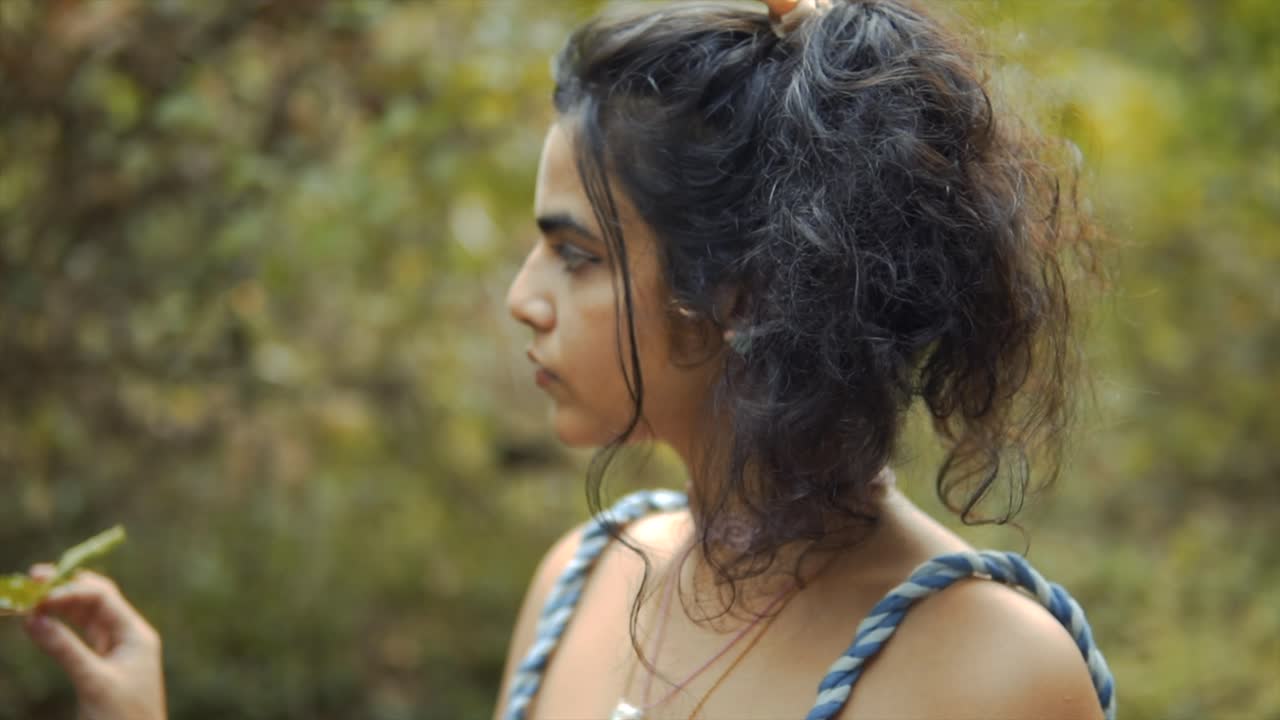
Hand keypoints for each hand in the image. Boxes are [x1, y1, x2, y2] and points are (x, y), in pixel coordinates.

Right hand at [23, 565, 166, 719]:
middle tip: (33, 577)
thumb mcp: (92, 681)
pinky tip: (42, 620)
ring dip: (62, 604)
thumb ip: (64, 649)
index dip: (69, 589)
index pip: (103, 598)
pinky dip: (62, 626)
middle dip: (67, 586)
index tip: (38, 591)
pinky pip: (82, 635)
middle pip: (97, 600)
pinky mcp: (104, 664)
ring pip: (88, 616)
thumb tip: (33, 617)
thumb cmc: (123, 717)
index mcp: (137, 634)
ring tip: (32, 595)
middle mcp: (129, 636)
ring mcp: (117, 649)